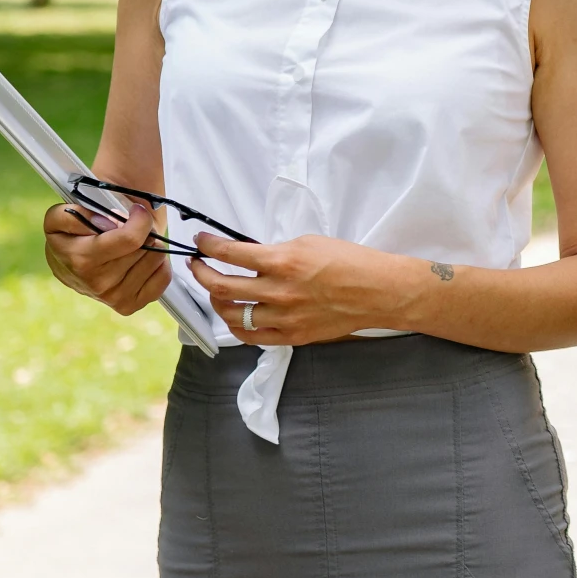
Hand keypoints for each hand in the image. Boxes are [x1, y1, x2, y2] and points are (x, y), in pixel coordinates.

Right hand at [44, 200, 168, 314]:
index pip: (131, 239)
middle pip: (146, 247)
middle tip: (127, 231)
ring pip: (157, 260)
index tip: (136, 211)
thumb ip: (73, 214)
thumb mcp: (58, 218)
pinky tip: (142, 259)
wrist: (65, 267)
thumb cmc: (67, 240)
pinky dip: (159, 264)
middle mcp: (100, 283)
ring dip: (150, 247)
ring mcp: (116, 297)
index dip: (140, 219)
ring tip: (131, 246)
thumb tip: (105, 222)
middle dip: (142, 232)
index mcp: (83, 259)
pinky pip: (163, 278)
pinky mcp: (130, 305)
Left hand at [188, 233, 396, 345]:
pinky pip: (250, 335)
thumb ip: (276, 251)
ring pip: (231, 314)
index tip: (201, 241)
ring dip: (216, 300)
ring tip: (216, 290)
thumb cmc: (349, 261)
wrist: (377, 291)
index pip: (230, 253)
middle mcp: (278, 291)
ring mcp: (283, 317)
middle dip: (202, 273)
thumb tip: (250, 256)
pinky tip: (235, 315)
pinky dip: (236, 326)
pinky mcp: (291, 336)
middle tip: (199, 265)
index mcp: (283, 262)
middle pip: (221, 286)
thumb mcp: (309, 243)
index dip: (208, 245)